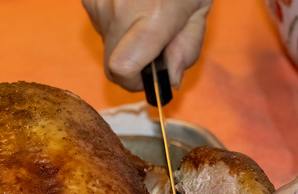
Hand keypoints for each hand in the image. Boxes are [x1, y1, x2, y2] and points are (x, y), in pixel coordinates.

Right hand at [82, 0, 212, 90]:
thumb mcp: (199, 9)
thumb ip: (187, 49)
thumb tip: (171, 80)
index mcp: (153, 18)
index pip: (122, 70)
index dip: (135, 81)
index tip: (148, 77)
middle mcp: (120, 9)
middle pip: (111, 63)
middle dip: (132, 64)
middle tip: (154, 45)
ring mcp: (100, 0)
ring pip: (104, 41)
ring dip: (123, 39)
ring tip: (146, 13)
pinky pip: (98, 21)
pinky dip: (114, 19)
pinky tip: (132, 2)